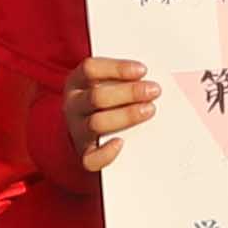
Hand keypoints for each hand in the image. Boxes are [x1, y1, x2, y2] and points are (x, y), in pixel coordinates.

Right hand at [63, 56, 161, 172]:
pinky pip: (91, 158)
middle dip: (128, 92)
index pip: (90, 69)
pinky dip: (106, 153)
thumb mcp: (109, 82)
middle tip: (153, 91)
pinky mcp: (85, 153)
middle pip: (96, 97)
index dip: (117, 69)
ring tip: (149, 110)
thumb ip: (125, 78)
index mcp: (76, 82)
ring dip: (126, 116)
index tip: (143, 70)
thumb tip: (152, 77)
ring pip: (96, 123)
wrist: (93, 133)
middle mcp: (73, 105)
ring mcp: (77, 130)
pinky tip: (122, 143)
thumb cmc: (109, 100)